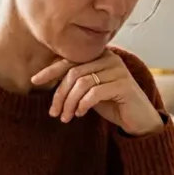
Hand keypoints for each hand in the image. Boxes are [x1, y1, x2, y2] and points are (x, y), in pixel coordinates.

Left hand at [30, 52, 163, 135]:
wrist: (139, 119)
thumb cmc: (112, 103)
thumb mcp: (90, 90)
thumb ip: (75, 81)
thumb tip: (46, 79)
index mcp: (99, 55)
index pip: (70, 59)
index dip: (51, 70)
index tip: (34, 81)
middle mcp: (110, 58)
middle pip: (74, 72)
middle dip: (60, 94)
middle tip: (54, 113)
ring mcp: (118, 70)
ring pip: (82, 83)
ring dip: (69, 103)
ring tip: (66, 117)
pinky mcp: (124, 85)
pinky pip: (95, 92)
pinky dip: (83, 104)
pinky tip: (80, 114)